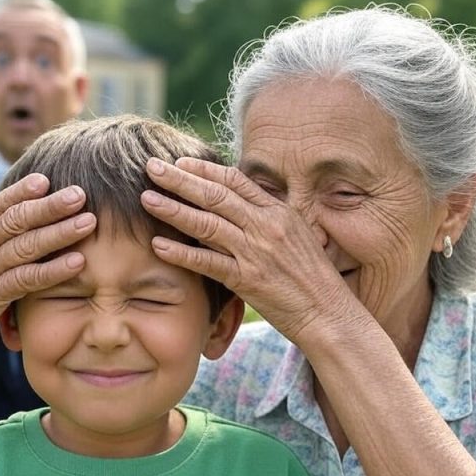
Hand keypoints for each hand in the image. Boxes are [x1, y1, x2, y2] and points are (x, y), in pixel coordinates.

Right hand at [0, 173, 95, 366]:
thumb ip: (1, 251)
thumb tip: (37, 231)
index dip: (21, 191)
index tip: (47, 178)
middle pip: (13, 221)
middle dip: (48, 205)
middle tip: (79, 194)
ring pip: (22, 247)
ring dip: (58, 232)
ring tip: (88, 223)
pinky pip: (24, 280)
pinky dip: (53, 270)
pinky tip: (77, 262)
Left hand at [141, 157, 359, 343]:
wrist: (329, 313)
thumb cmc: (312, 278)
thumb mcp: (298, 236)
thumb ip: (269, 218)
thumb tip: (242, 204)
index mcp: (279, 211)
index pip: (235, 181)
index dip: (204, 169)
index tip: (179, 162)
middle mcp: (266, 226)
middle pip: (215, 195)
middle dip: (179, 179)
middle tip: (151, 167)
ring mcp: (256, 253)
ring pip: (207, 224)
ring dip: (173, 210)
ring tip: (146, 199)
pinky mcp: (247, 281)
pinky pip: (207, 263)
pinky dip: (181, 253)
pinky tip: (159, 245)